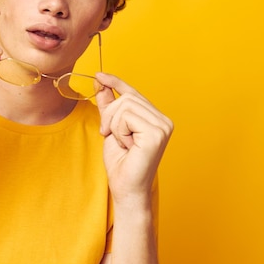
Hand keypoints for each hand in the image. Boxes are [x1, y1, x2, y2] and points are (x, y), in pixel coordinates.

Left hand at [95, 72, 172, 201]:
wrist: (126, 188)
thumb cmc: (121, 163)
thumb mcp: (111, 128)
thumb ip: (108, 106)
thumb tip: (100, 82)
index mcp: (156, 118)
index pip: (133, 93)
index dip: (116, 82)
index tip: (99, 75)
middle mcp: (163, 120)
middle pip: (126, 98)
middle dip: (109, 115)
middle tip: (110, 135)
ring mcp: (163, 126)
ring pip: (124, 105)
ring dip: (114, 125)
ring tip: (122, 143)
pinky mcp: (156, 133)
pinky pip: (126, 117)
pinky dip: (119, 132)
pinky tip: (128, 146)